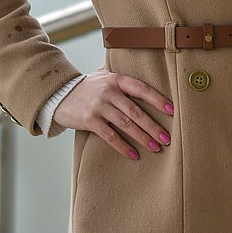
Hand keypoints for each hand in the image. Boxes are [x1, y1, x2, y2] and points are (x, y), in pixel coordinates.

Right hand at [53, 68, 173, 159]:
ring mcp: (99, 106)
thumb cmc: (88, 88)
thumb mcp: (104, 77)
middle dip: (153, 126)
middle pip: (136, 111)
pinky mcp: (90, 120)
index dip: (158, 99)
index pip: (141, 88)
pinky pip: (110, 136)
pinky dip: (123, 147)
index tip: (172, 110)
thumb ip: (122, 81)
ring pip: (126, 124)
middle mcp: (109, 92)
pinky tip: (134, 155)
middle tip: (167, 138)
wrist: (60, 93)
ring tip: (156, 148)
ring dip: (143, 138)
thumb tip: (146, 83)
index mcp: (116, 80)